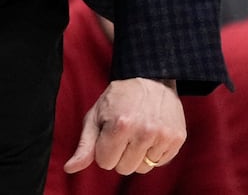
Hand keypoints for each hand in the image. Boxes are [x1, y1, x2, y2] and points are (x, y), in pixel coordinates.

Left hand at [65, 77, 184, 175]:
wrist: (151, 79)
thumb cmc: (117, 99)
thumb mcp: (95, 117)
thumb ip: (84, 146)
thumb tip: (70, 169)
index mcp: (120, 125)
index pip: (105, 163)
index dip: (104, 150)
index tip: (108, 134)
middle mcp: (144, 131)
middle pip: (124, 168)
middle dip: (119, 155)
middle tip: (123, 133)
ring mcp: (163, 135)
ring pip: (142, 168)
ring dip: (137, 155)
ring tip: (137, 133)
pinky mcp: (177, 138)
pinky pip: (159, 163)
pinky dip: (153, 153)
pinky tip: (151, 134)